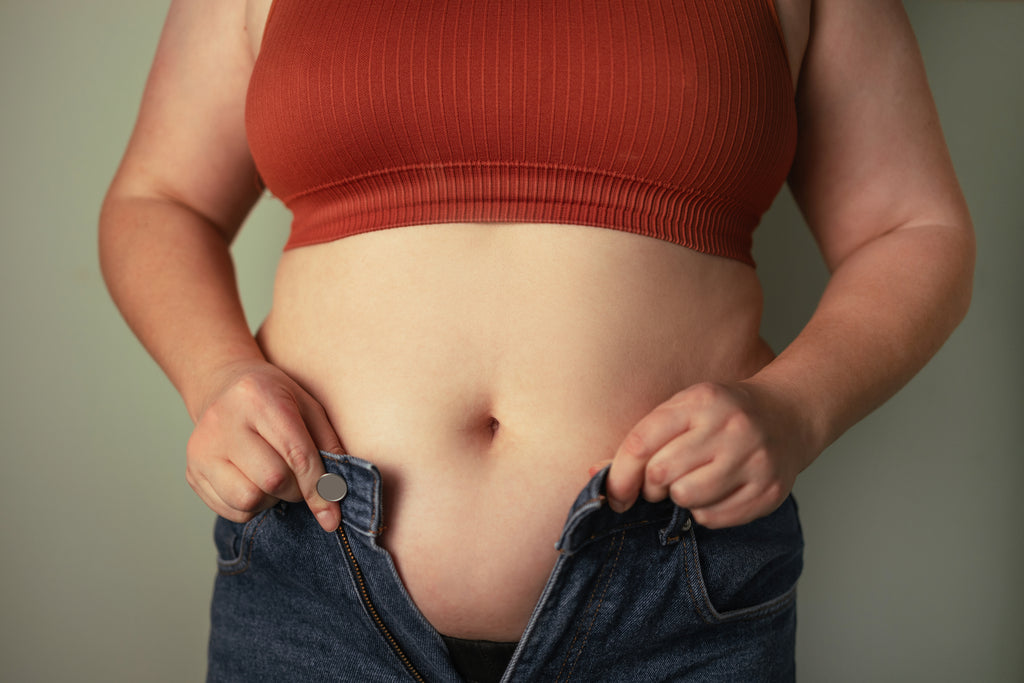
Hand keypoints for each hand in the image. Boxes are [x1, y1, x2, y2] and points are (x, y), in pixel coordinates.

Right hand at [186, 360, 343, 531]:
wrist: (223, 386)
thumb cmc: (274, 398)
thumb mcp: (308, 407)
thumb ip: (328, 445)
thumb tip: (336, 495)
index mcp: (257, 398)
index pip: (295, 454)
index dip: (319, 489)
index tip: (332, 516)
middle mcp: (223, 422)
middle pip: (271, 480)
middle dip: (295, 490)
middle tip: (298, 479)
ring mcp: (201, 449)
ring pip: (248, 499)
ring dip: (271, 499)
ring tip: (273, 479)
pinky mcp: (192, 472)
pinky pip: (231, 510)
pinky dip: (252, 506)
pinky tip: (254, 483)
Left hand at [598, 381, 811, 528]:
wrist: (789, 415)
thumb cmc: (721, 415)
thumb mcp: (682, 411)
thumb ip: (642, 440)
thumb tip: (595, 474)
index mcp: (700, 401)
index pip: (642, 443)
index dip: (619, 475)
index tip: (615, 494)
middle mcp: (729, 427)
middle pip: (661, 474)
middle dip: (652, 486)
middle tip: (662, 482)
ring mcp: (753, 459)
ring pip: (687, 499)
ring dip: (680, 499)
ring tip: (691, 484)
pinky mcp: (768, 490)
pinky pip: (715, 519)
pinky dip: (705, 512)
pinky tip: (716, 492)